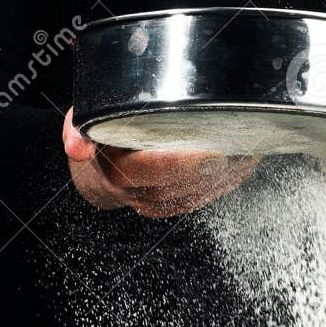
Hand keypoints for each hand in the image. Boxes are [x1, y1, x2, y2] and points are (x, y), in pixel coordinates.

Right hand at [62, 108, 258, 217]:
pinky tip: (244, 161)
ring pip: (198, 193)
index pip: (154, 170)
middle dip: (216, 165)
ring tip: (249, 146)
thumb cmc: (96, 138)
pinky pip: (205, 196)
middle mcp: (139, 193)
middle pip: (184, 183)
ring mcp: (159, 202)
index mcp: (117, 172)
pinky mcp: (176, 203)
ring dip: (227, 173)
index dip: (184, 162)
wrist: (96, 172)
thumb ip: (77, 130)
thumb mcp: (81, 123)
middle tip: (241, 142)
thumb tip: (76, 146)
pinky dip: (227, 179)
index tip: (212, 149)